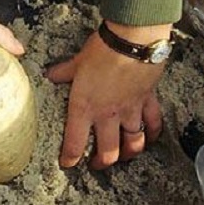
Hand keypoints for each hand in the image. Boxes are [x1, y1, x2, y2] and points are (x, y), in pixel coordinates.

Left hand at [46, 21, 169, 169]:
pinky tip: (150, 138)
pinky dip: (153, 134)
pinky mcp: (147, 101)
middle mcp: (107, 115)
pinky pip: (153, 123)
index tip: (68, 163)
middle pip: (108, 152)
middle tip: (96, 164)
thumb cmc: (102, 49)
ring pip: (133, 144)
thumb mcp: (76, 62)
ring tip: (123, 157)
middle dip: (101, 163)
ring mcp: (130, 110)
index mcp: (84, 107)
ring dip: (128, 154)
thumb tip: (50, 75)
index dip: (70, 158)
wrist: (132, 40)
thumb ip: (63, 72)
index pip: (75, 143)